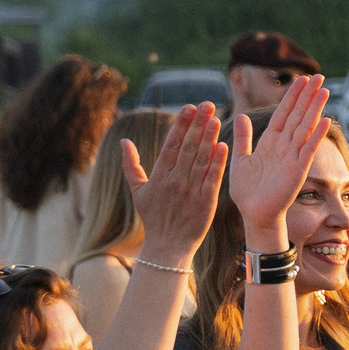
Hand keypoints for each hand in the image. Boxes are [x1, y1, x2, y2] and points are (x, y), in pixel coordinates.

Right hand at [127, 104, 229, 266]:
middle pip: (187, 147)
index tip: (189, 107)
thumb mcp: (137, 191)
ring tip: (217, 119)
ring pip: (201, 159)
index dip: (181, 125)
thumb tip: (124, 141)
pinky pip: (212, 178)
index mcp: (159, 176)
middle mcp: (174, 180)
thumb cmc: (153, 216)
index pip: (171, 144)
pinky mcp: (206, 201)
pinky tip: (224, 146)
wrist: (168, 245)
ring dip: (209, 138)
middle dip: (198, 125)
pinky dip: (218, 162)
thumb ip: (131, 165)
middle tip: (208, 105)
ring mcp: (190, 190)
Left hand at [229, 73, 330, 246]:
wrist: (254, 214)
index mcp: (270, 142)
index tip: (301, 79)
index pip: (283, 113)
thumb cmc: (248, 191)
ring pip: (305, 127)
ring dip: (315, 109)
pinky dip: (316, 135)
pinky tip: (324, 120)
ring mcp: (293, 157)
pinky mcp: (298, 170)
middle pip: (298, 115)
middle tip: (318, 76)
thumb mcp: (241, 158)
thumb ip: (244, 137)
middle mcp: (284, 146)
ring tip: (324, 90)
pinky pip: (308, 149)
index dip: (292, 96)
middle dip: (307, 96)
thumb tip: (240, 115)